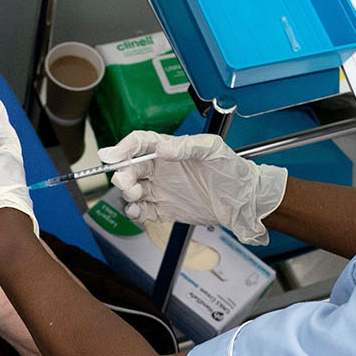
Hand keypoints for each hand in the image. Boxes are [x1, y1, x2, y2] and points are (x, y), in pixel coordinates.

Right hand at [99, 132, 287, 245]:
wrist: (243, 200)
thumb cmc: (232, 169)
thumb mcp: (212, 149)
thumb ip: (187, 146)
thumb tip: (162, 148)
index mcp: (169, 149)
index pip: (139, 143)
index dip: (123, 148)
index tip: (112, 156)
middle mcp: (161, 168)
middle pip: (130, 168)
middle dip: (123, 173)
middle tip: (127, 181)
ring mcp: (161, 189)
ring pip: (132, 190)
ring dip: (127, 193)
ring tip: (136, 196)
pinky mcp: (165, 209)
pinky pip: (143, 211)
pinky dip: (135, 212)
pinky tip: (137, 211)